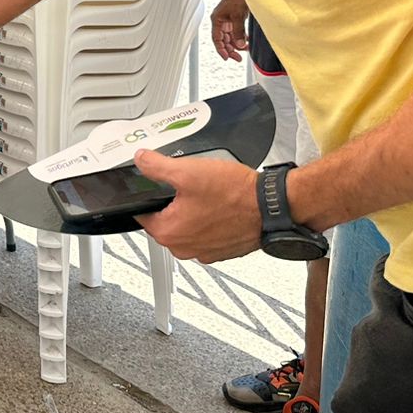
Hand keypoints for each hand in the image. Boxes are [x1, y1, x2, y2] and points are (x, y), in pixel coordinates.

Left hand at [133, 151, 261, 263]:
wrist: (271, 207)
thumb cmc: (235, 194)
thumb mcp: (187, 171)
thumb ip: (156, 166)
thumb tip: (141, 160)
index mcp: (168, 232)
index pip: (142, 212)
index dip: (149, 194)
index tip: (160, 185)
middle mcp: (183, 248)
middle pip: (164, 220)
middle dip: (172, 202)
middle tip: (190, 186)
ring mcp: (203, 252)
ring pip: (185, 226)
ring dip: (191, 211)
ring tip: (208, 195)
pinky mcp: (221, 251)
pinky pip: (205, 233)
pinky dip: (208, 221)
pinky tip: (220, 206)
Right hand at [210, 0, 249, 61]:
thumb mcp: (238, 15)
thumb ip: (238, 31)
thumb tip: (240, 45)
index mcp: (216, 19)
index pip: (216, 39)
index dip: (221, 49)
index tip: (227, 58)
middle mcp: (220, 20)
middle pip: (223, 40)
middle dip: (231, 49)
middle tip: (239, 58)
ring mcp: (227, 19)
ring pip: (230, 37)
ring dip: (237, 44)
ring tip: (246, 50)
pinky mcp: (234, 18)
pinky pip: (236, 31)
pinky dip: (241, 37)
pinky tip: (247, 41)